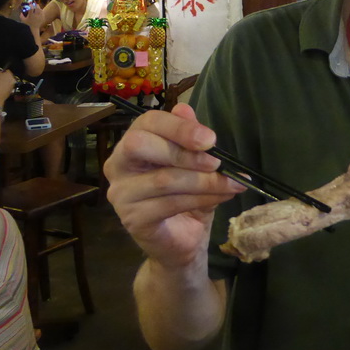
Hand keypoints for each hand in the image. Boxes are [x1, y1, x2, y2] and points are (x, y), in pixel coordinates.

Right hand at [20, 3, 44, 29]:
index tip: (30, 4)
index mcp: (31, 15)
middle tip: (34, 4)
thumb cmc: (28, 24)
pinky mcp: (43, 18)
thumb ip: (21, 16)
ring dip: (38, 7)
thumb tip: (21, 12)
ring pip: (40, 9)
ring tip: (37, 7)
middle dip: (35, 5)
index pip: (31, 8)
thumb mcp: (23, 20)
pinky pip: (42, 12)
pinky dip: (41, 11)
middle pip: (37, 8)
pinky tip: (39, 10)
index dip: (30, 5)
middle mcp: (36, 15)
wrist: (34, 29)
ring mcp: (40, 16)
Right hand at [105, 103, 245, 269]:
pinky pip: (170, 204)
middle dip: (184, 152)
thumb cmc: (187, 194)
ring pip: (164, 179)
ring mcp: (121, 195)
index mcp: (132, 143)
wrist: (183, 240)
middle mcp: (118, 165)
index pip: (147, 122)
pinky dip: (202, 199)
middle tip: (217, 162)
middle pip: (140, 144)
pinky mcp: (132, 220)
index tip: (210, 139)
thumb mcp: (195, 162)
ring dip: (204, 181)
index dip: (179, 127)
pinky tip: (221, 197)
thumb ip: (189, 137)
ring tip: (231, 183)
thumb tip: (185, 108)